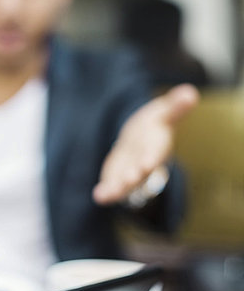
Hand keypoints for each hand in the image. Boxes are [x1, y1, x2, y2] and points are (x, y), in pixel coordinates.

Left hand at [92, 84, 198, 204]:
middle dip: (134, 175)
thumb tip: (191, 93)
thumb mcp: (164, 112)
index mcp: (156, 146)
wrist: (141, 139)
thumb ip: (176, 106)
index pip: (155, 153)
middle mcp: (144, 162)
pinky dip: (106, 192)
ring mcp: (130, 171)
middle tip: (128, 180)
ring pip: (124, 182)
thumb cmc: (154, 125)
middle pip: (140, 171)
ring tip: (107, 196)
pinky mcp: (117, 176)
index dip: (151, 158)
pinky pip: (112, 185)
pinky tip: (98, 197)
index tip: (147, 164)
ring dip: (118, 188)